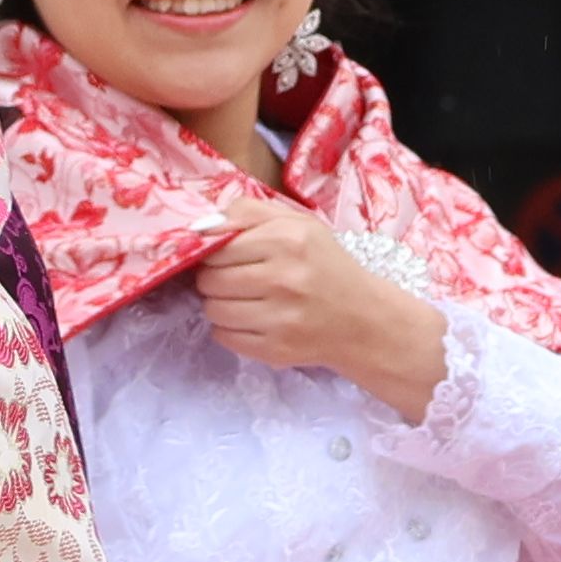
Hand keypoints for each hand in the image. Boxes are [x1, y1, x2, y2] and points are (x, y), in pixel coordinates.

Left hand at [193, 204, 447, 420]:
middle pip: (209, 281)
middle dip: (216, 279)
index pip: (216, 248)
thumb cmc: (324, 265)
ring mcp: (280, 318)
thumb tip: (197, 228)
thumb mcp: (297, 223)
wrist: (363, 320)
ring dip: (222, 306)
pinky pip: (223, 337)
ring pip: (212, 310)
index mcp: (287, 239)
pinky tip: (255, 320)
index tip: (232, 257)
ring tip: (248, 300)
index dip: (216, 253)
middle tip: (241, 279)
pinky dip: (231, 330)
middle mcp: (283, 278)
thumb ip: (247, 212)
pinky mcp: (275, 349)